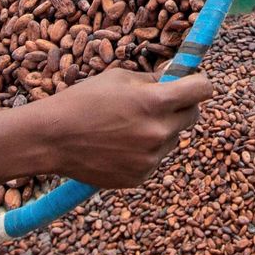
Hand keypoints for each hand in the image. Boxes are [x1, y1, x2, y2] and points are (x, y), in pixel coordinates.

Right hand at [42, 67, 213, 188]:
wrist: (52, 139)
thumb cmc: (83, 101)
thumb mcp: (119, 78)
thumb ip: (153, 79)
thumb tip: (176, 77)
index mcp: (156, 103)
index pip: (202, 90)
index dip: (200, 83)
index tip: (194, 83)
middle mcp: (159, 133)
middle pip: (192, 116)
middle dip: (181, 107)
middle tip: (158, 103)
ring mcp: (151, 158)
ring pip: (172, 139)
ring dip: (161, 130)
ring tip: (126, 126)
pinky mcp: (141, 176)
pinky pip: (155, 158)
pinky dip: (145, 151)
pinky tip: (119, 145)